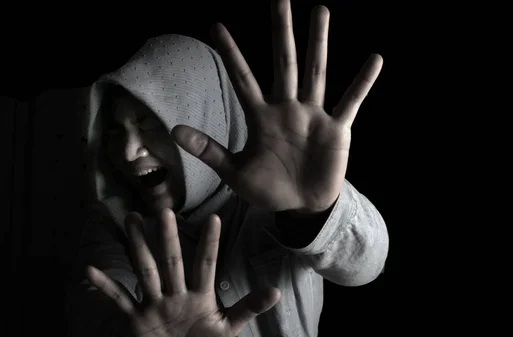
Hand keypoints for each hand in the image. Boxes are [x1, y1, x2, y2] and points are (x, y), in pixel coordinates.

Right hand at [87, 209, 279, 336]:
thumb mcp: (229, 327)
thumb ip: (249, 307)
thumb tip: (276, 291)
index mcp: (200, 296)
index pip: (206, 264)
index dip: (211, 243)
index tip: (215, 218)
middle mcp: (176, 294)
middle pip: (172, 261)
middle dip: (167, 238)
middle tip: (162, 210)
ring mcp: (156, 305)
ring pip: (146, 271)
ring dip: (138, 248)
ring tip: (131, 221)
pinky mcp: (137, 320)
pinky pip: (120, 301)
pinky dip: (105, 288)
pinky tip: (91, 270)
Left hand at [172, 0, 382, 213]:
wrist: (301, 207)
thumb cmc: (269, 189)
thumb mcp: (235, 172)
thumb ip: (209, 149)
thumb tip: (174, 130)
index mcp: (262, 116)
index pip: (243, 78)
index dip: (231, 53)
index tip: (216, 26)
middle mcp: (288, 108)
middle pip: (283, 62)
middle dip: (281, 31)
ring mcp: (313, 116)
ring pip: (316, 72)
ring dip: (318, 43)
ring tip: (320, 11)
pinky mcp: (337, 129)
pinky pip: (351, 101)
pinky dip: (362, 82)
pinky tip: (374, 59)